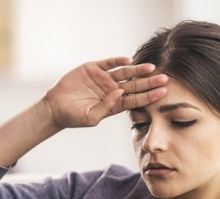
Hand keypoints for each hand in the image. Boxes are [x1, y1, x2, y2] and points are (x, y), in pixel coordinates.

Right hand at [43, 57, 167, 129]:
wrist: (55, 108)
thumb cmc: (74, 117)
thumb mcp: (91, 118)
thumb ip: (106, 107)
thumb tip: (119, 93)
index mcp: (114, 104)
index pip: (136, 100)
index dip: (149, 96)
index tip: (162, 93)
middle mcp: (112, 90)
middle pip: (134, 85)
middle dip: (149, 82)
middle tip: (164, 79)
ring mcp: (103, 79)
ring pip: (125, 73)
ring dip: (138, 70)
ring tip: (151, 68)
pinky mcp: (93, 68)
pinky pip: (108, 63)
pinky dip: (117, 61)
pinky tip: (128, 60)